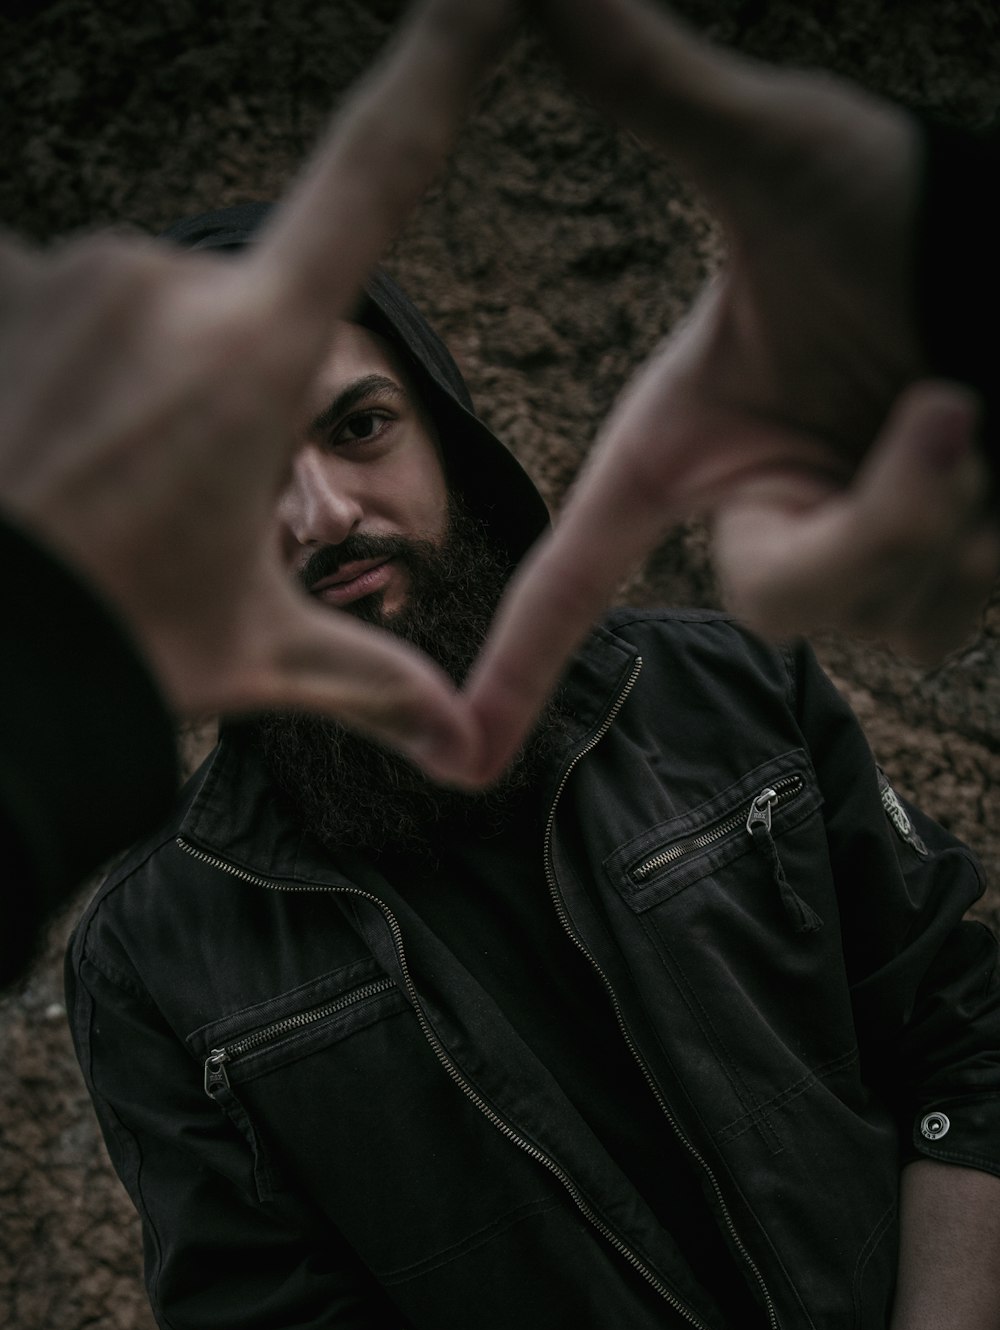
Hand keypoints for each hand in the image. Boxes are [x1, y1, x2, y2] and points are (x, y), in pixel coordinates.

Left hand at [0, 0, 514, 770]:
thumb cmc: (114, 652)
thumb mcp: (259, 657)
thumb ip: (373, 680)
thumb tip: (469, 751)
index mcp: (260, 354)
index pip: (375, 174)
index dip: (441, 64)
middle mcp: (165, 281)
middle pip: (216, 305)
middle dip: (194, 392)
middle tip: (144, 508)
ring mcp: (61, 274)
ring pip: (122, 309)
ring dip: (110, 383)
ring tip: (70, 493)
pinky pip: (33, 299)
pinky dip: (35, 365)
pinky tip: (28, 452)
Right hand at [462, 0, 998, 784]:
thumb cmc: (895, 205)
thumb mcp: (772, 153)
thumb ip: (647, 84)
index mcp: (685, 447)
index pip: (578, 571)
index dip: (520, 665)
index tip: (466, 757)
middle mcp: (759, 514)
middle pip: (783, 602)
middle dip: (879, 521)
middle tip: (948, 411)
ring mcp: (847, 559)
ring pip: (883, 617)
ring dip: (951, 514)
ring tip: (974, 406)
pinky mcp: (929, 583)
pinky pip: (947, 618)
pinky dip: (985, 543)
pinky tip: (996, 468)